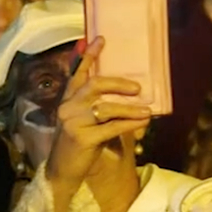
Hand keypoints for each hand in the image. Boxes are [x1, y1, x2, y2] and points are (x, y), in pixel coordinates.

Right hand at [46, 37, 150, 198]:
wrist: (64, 172)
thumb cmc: (80, 143)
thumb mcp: (86, 120)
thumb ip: (99, 104)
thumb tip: (131, 90)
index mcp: (68, 100)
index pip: (78, 73)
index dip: (89, 55)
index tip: (101, 39)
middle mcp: (67, 107)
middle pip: (94, 85)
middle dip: (118, 83)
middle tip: (138, 87)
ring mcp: (73, 122)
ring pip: (106, 107)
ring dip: (130, 108)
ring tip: (148, 110)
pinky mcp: (82, 138)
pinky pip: (112, 127)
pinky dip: (130, 123)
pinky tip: (143, 121)